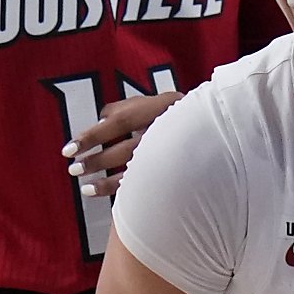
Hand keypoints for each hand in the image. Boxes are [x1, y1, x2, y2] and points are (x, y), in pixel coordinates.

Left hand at [62, 91, 182, 198]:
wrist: (223, 132)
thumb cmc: (182, 114)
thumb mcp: (158, 102)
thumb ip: (127, 107)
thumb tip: (101, 118)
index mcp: (161, 108)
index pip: (121, 121)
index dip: (93, 135)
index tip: (70, 147)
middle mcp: (168, 132)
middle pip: (126, 149)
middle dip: (97, 159)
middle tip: (73, 166)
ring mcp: (174, 154)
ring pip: (134, 170)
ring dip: (105, 177)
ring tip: (83, 184)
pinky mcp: (176, 173)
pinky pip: (144, 184)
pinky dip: (118, 189)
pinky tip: (97, 191)